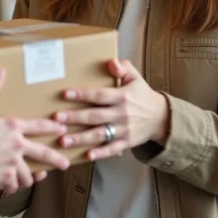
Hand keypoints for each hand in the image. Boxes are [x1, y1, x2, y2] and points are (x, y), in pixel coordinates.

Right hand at [0, 68, 70, 196]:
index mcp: (12, 128)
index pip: (38, 126)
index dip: (52, 126)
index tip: (62, 128)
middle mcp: (16, 148)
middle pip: (43, 154)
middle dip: (55, 159)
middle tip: (65, 163)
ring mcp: (11, 166)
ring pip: (28, 175)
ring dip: (31, 177)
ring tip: (35, 178)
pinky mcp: (2, 180)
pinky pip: (12, 185)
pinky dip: (12, 187)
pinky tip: (11, 188)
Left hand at [53, 59, 169, 160]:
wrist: (160, 117)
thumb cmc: (142, 94)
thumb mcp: (135, 77)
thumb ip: (123, 67)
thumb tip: (112, 62)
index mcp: (122, 96)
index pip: (99, 95)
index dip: (82, 95)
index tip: (65, 94)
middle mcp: (122, 114)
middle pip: (95, 116)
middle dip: (75, 117)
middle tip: (56, 118)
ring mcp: (124, 130)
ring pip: (100, 135)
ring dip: (80, 138)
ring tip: (63, 140)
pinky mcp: (126, 143)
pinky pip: (112, 149)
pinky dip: (100, 153)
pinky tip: (86, 155)